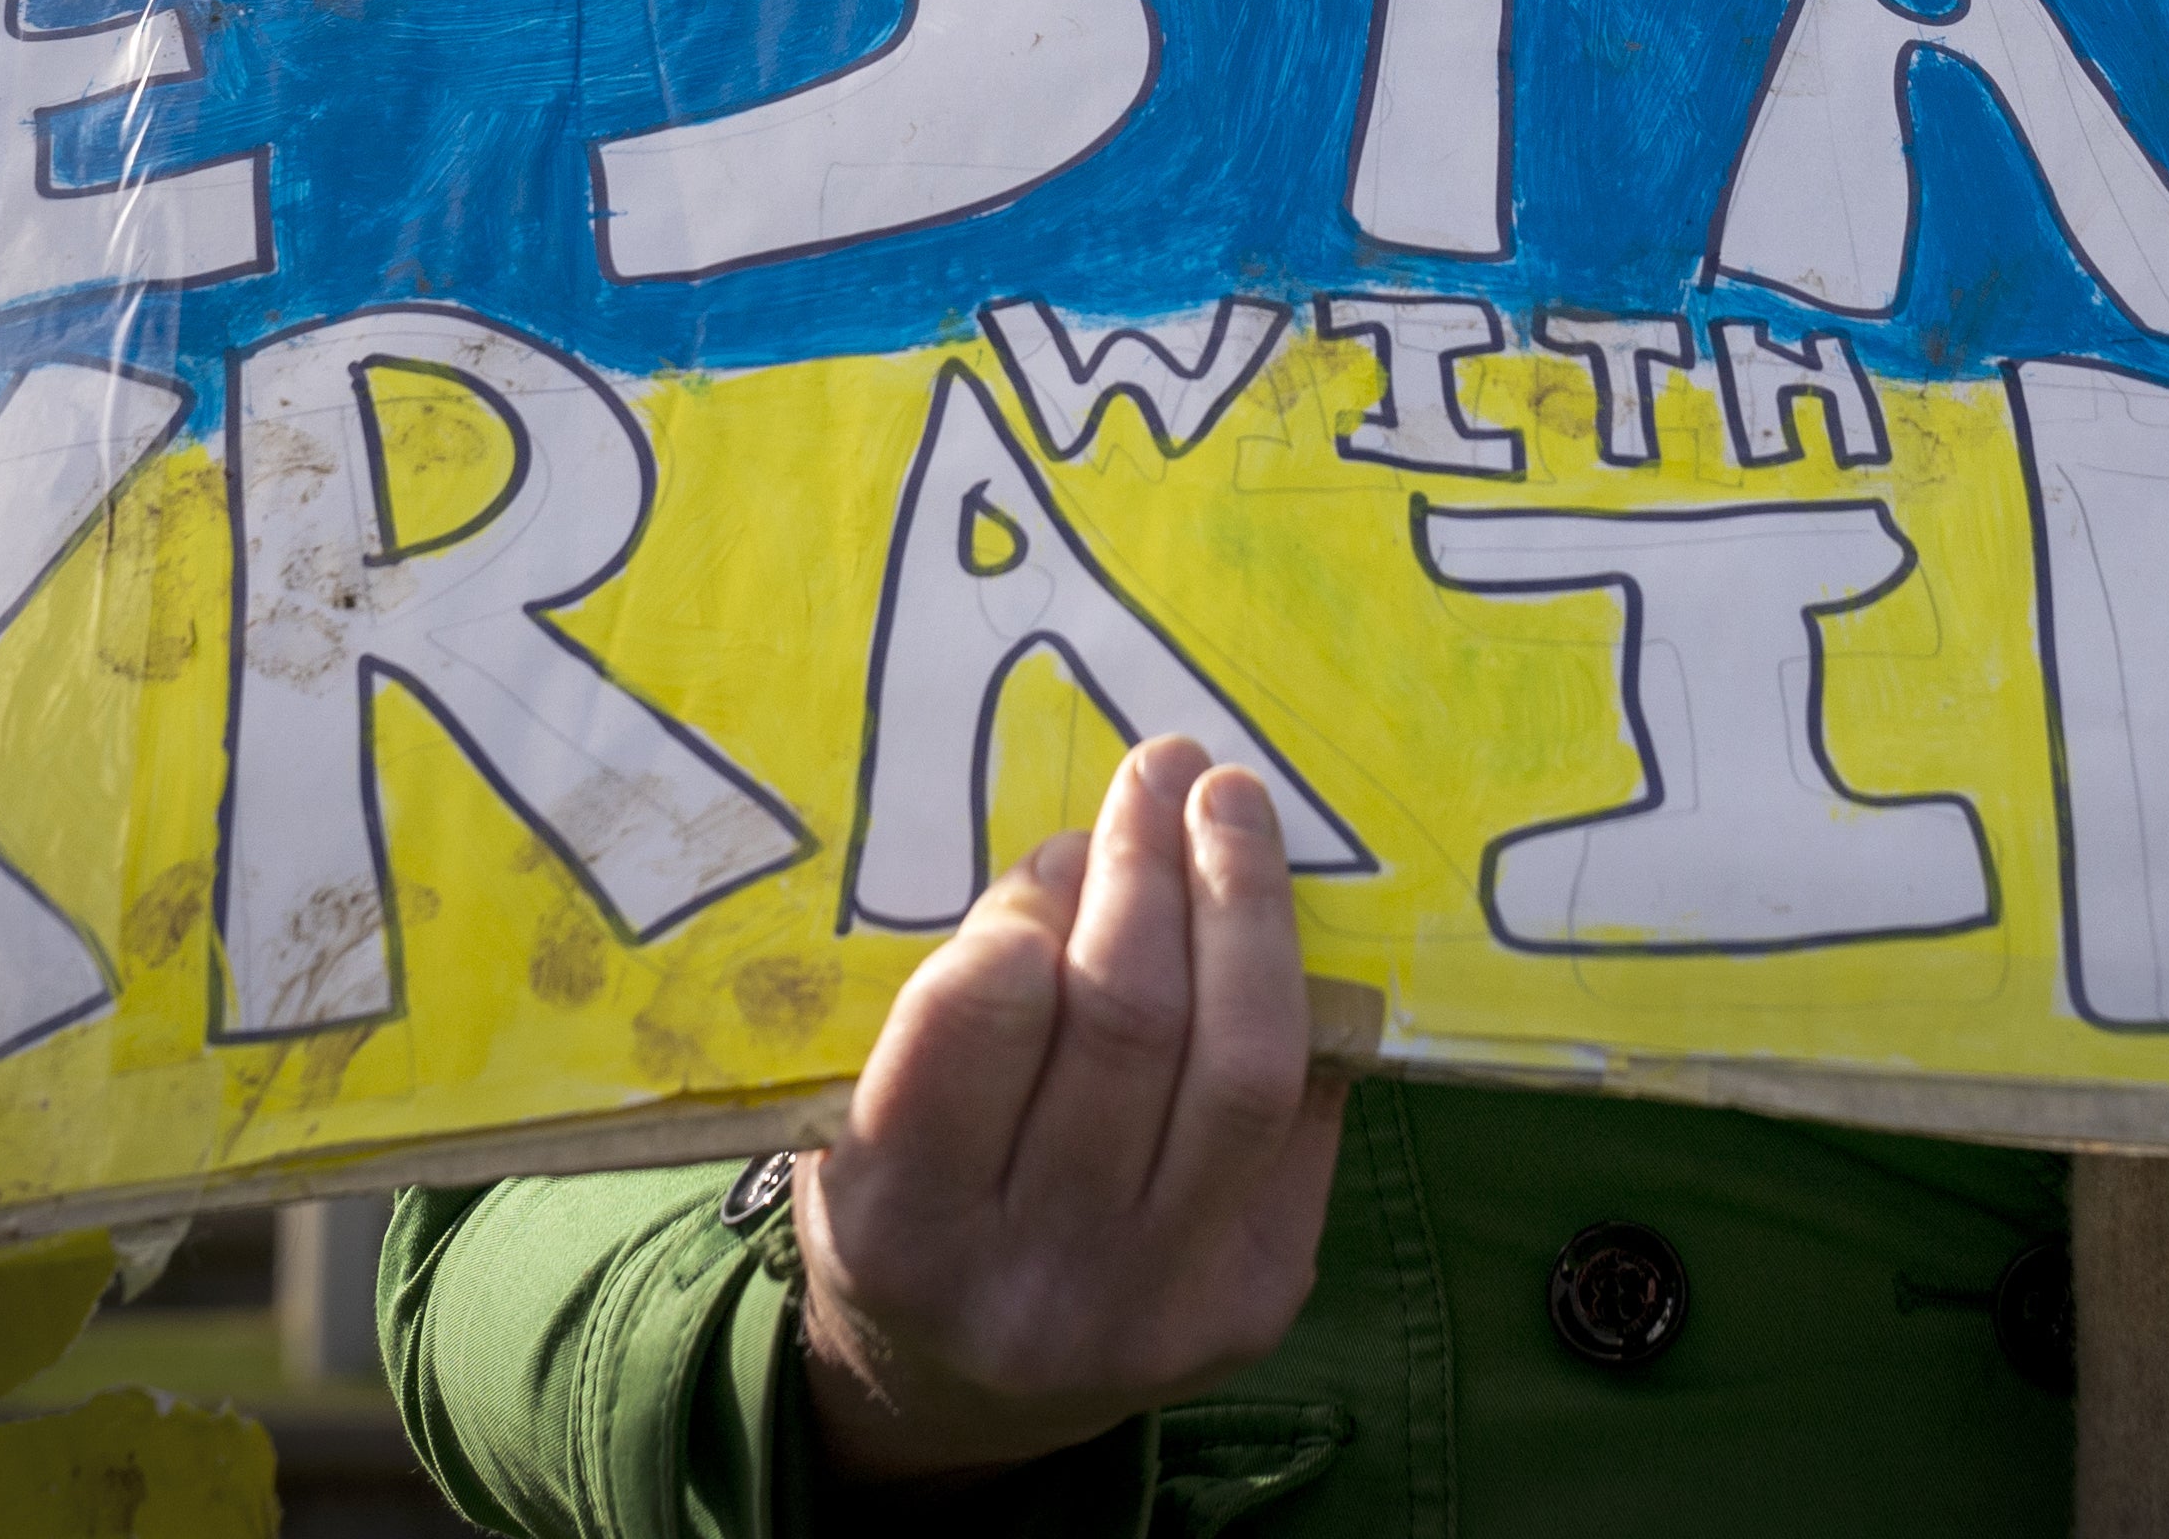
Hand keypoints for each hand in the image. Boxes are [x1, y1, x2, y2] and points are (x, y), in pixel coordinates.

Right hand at [793, 735, 1349, 1484]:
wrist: (962, 1396)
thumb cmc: (911, 1206)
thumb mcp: (865, 1111)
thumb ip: (960, 998)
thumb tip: (1104, 845)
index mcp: (901, 1225)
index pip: (982, 1012)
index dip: (1037, 898)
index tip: (1061, 846)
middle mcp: (1032, 1282)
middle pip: (1129, 1023)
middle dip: (1154, 868)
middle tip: (1163, 772)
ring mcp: (1159, 1306)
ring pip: (1242, 1066)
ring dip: (1245, 906)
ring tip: (1230, 809)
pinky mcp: (1255, 1306)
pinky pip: (1302, 1120)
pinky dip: (1294, 1008)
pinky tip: (1271, 937)